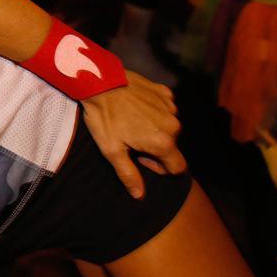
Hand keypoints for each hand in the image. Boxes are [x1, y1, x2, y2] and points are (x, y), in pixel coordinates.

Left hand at [81, 73, 183, 198]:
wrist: (99, 81)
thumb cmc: (104, 118)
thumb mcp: (111, 150)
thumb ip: (128, 174)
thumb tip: (139, 195)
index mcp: (164, 142)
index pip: (177, 168)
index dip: (159, 168)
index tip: (139, 158)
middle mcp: (174, 125)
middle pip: (172, 147)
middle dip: (155, 148)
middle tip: (130, 139)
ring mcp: (171, 107)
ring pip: (169, 127)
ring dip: (155, 129)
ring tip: (130, 122)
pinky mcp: (166, 93)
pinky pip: (166, 109)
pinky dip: (154, 112)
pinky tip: (135, 108)